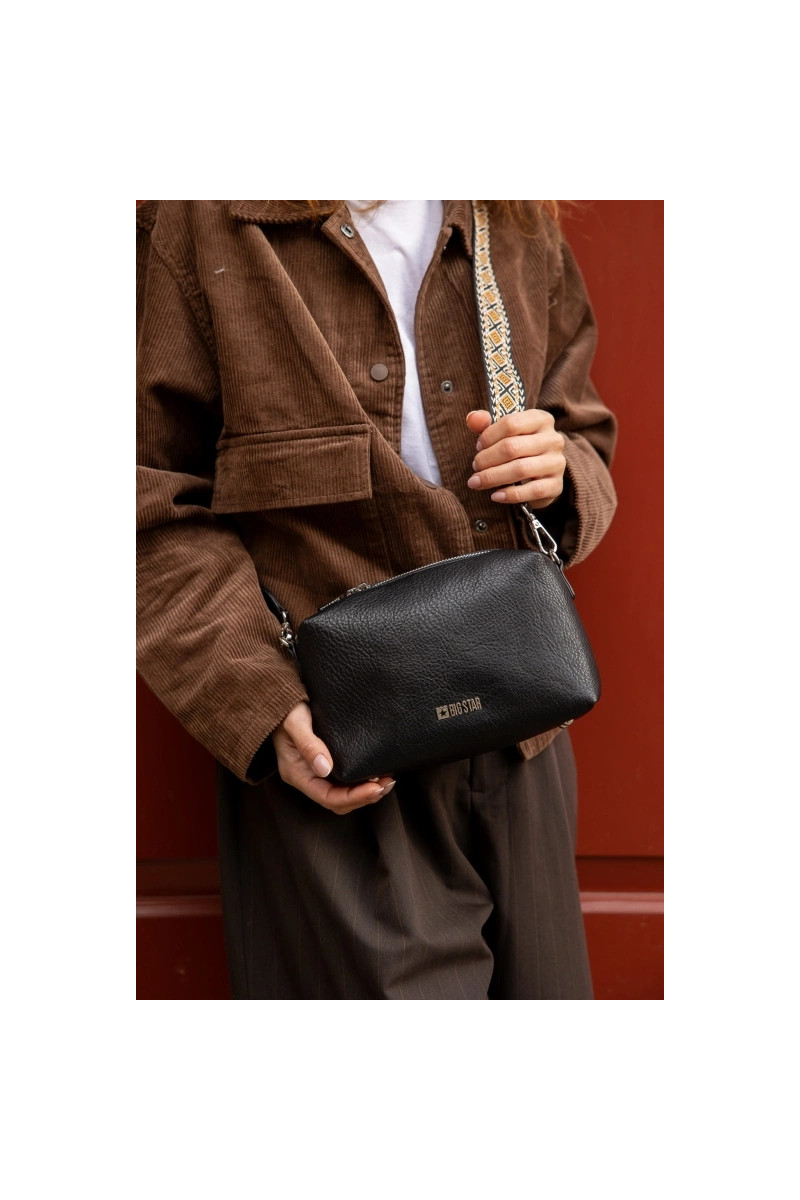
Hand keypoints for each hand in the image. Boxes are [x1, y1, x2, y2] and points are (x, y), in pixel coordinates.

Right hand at [272, 701, 395, 814]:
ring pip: (342, 794)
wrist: (279, 698)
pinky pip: (343, 782)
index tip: (376, 787)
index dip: (353, 797)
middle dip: (364, 797)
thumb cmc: (285, 708)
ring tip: (387, 781)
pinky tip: (376, 773)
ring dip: (365, 792)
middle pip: (338, 801)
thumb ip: (308, 744)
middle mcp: (307, 777)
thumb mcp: (295, 722)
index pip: (327, 798)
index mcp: (297, 773)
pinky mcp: (324, 763)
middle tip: (387, 783)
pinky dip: (361, 782)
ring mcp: (315, 772)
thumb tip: (325, 768)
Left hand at [465, 409, 565, 507]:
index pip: (511, 424)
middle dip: (487, 459)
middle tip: (475, 467)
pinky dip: (510, 494)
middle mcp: (553, 439)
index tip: (478, 447)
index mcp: (541, 420)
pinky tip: (495, 496)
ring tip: (477, 482)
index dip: (489, 436)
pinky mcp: (557, 485)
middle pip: (512, 447)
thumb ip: (485, 424)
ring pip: (521, 469)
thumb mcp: (503, 433)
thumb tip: (472, 419)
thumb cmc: (519, 449)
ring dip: (493, 477)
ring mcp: (557, 463)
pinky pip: (532, 491)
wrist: (542, 476)